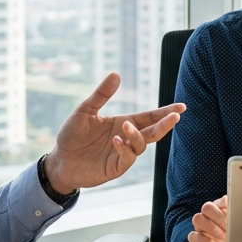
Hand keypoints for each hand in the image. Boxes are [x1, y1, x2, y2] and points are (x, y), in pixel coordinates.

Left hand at [43, 73, 184, 190]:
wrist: (60, 160)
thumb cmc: (72, 135)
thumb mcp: (85, 111)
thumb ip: (101, 95)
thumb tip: (116, 74)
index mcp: (123, 123)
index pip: (150, 117)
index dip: (165, 112)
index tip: (181, 107)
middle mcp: (127, 138)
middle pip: (153, 131)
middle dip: (165, 124)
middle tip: (175, 116)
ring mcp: (123, 154)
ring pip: (141, 145)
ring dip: (137, 135)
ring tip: (125, 127)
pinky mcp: (116, 167)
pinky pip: (128, 158)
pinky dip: (125, 149)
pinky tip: (117, 141)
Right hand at [185, 195, 227, 241]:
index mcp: (224, 211)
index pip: (221, 201)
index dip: (226, 206)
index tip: (234, 213)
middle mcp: (211, 218)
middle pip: (207, 207)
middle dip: (218, 216)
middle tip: (228, 227)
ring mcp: (202, 229)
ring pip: (197, 218)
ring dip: (210, 227)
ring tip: (222, 237)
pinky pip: (192, 235)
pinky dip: (202, 239)